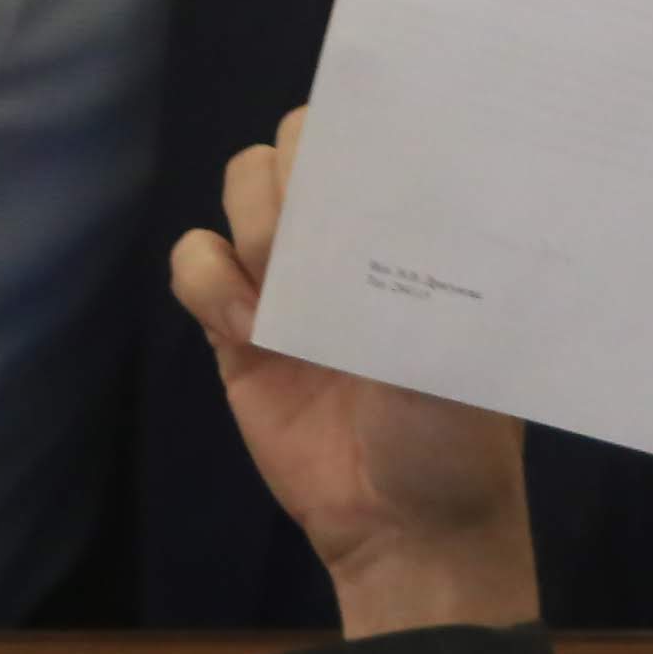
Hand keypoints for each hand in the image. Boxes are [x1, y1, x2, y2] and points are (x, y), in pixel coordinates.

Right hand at [170, 110, 537, 635]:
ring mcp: (289, 277)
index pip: (375, 132)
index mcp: (415, 228)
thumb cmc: (457, 436)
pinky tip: (247, 330)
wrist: (402, 527)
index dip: (352, 126)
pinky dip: (209, 281)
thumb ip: (418, 268)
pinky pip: (194, 260)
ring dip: (253, 224)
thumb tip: (392, 195)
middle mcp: (351, 236)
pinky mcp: (234, 327)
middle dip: (294, 174)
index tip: (352, 161)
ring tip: (282, 298)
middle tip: (312, 240)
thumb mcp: (458, 345)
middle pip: (293, 142)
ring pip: (243, 187)